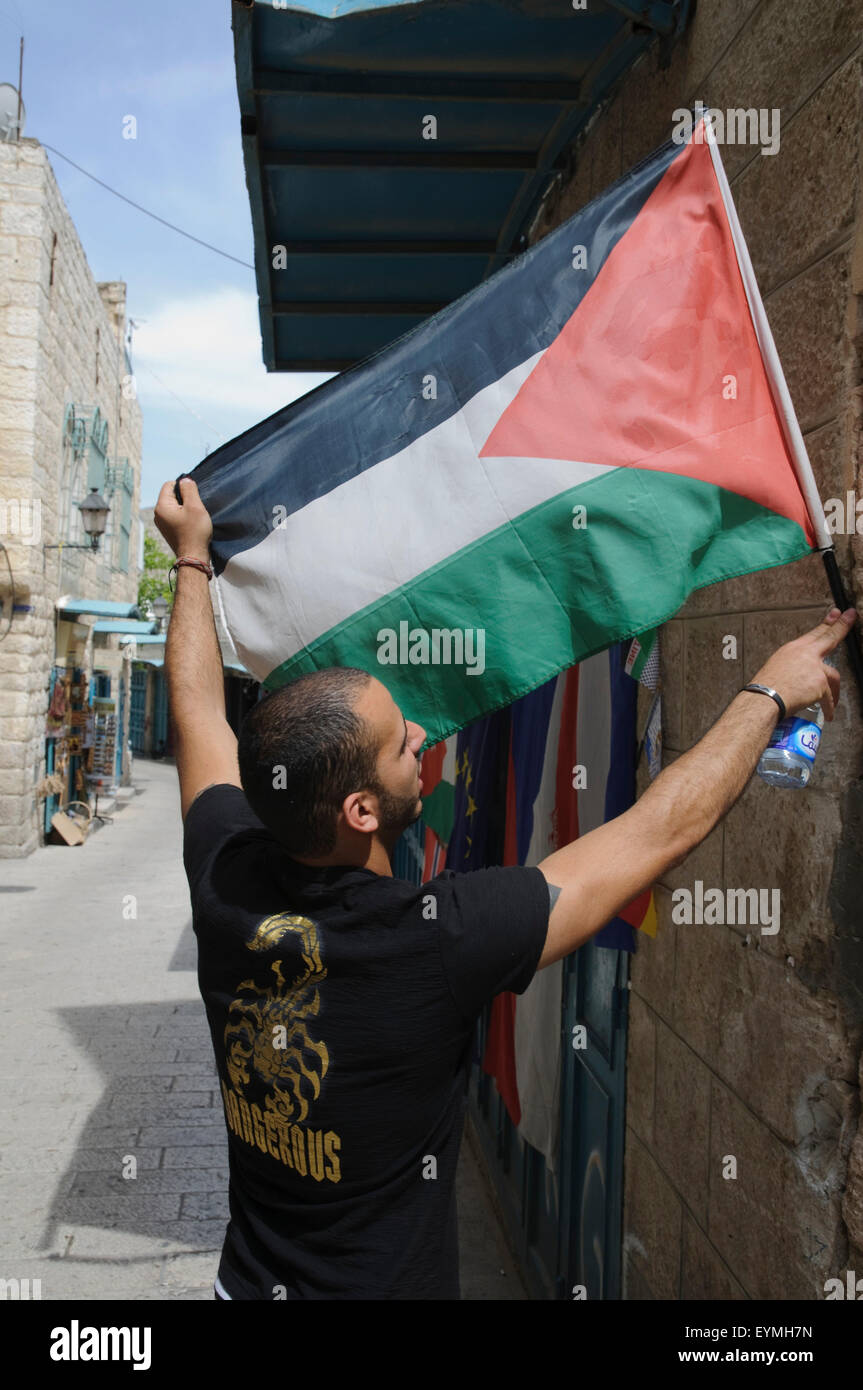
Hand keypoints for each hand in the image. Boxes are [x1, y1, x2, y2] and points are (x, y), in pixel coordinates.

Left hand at [154, 477, 212, 559]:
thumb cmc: (195, 532)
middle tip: (195, 508)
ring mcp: (162, 523)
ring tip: (194, 517)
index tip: (193, 496)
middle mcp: (158, 514)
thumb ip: (189, 490)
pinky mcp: (167, 530)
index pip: (169, 485)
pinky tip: (191, 524)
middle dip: (184, 498)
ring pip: (174, 506)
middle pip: (171, 496)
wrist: (194, 557)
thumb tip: (185, 479)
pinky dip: (183, 516)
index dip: (182, 486)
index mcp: (161, 506)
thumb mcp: (195, 506)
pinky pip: (175, 516)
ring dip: (185, 508)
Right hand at [749, 606, 856, 720]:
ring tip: (834, 700)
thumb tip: (799, 674)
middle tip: (851, 616)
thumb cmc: (764, 688)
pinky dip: (828, 708)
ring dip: (834, 690)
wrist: (764, 698)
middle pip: (830, 637)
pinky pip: (829, 699)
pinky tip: (827, 715)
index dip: (827, 623)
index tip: (836, 614)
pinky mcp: (820, 684)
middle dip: (842, 626)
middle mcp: (806, 655)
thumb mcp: (776, 668)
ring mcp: (815, 668)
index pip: (814, 633)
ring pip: (833, 676)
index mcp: (793, 650)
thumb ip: (793, 667)